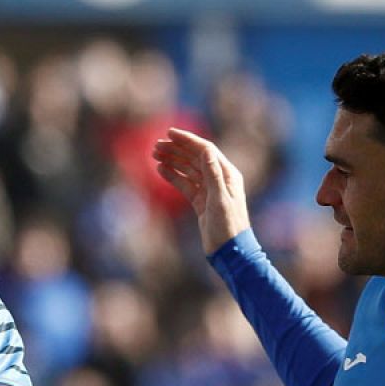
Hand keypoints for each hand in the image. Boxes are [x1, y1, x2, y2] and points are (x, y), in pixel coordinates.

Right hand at [152, 128, 252, 254]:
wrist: (229, 252)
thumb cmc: (228, 227)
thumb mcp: (220, 200)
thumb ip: (213, 175)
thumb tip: (206, 150)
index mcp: (227, 174)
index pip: (205, 150)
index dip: (188, 140)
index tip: (169, 133)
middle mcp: (219, 179)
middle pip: (195, 157)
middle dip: (176, 149)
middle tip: (156, 145)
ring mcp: (209, 190)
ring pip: (188, 169)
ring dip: (173, 160)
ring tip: (155, 155)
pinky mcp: (201, 201)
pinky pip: (185, 184)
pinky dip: (173, 176)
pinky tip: (161, 170)